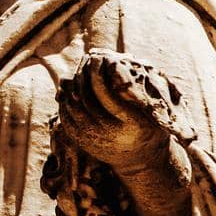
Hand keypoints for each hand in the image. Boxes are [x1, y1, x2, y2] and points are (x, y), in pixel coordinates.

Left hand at [55, 48, 192, 171]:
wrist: (138, 158)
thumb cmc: (147, 124)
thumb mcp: (149, 107)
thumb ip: (132, 86)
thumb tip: (109, 62)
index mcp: (131, 123)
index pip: (105, 94)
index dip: (98, 73)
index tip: (98, 57)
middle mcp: (110, 133)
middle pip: (85, 98)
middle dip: (83, 76)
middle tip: (86, 60)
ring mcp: (93, 138)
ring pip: (72, 106)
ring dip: (73, 86)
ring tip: (79, 72)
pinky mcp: (80, 141)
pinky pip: (66, 116)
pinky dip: (66, 99)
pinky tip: (72, 88)